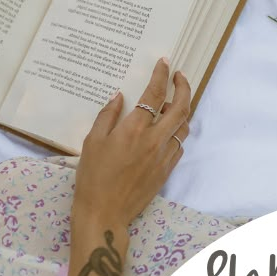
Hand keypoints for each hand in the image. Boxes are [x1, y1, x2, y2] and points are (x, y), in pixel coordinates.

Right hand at [73, 58, 190, 230]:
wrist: (105, 212)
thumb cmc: (93, 177)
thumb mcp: (92, 141)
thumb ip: (108, 116)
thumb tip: (120, 97)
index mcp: (134, 130)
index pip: (155, 95)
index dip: (161, 76)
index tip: (164, 63)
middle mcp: (154, 141)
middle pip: (181, 108)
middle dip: (183, 87)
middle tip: (179, 77)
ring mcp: (163, 156)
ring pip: (184, 127)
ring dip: (182, 111)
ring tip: (172, 103)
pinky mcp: (166, 170)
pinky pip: (179, 145)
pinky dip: (177, 133)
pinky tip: (166, 131)